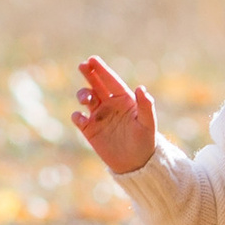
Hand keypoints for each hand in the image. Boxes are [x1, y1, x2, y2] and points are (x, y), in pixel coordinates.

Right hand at [73, 54, 156, 174]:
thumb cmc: (145, 142)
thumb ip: (146, 106)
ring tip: (86, 98)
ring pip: (86, 98)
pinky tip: (81, 117)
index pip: (111, 81)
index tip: (92, 59)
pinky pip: (79, 119)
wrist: (136, 164)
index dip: (102, 70)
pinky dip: (77, 116)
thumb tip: (140, 88)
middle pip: (96, 85)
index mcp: (124, 100)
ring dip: (83, 94)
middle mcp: (110, 105)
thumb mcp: (148, 124)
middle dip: (89, 74)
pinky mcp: (90, 130)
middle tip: (82, 65)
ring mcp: (99, 117)